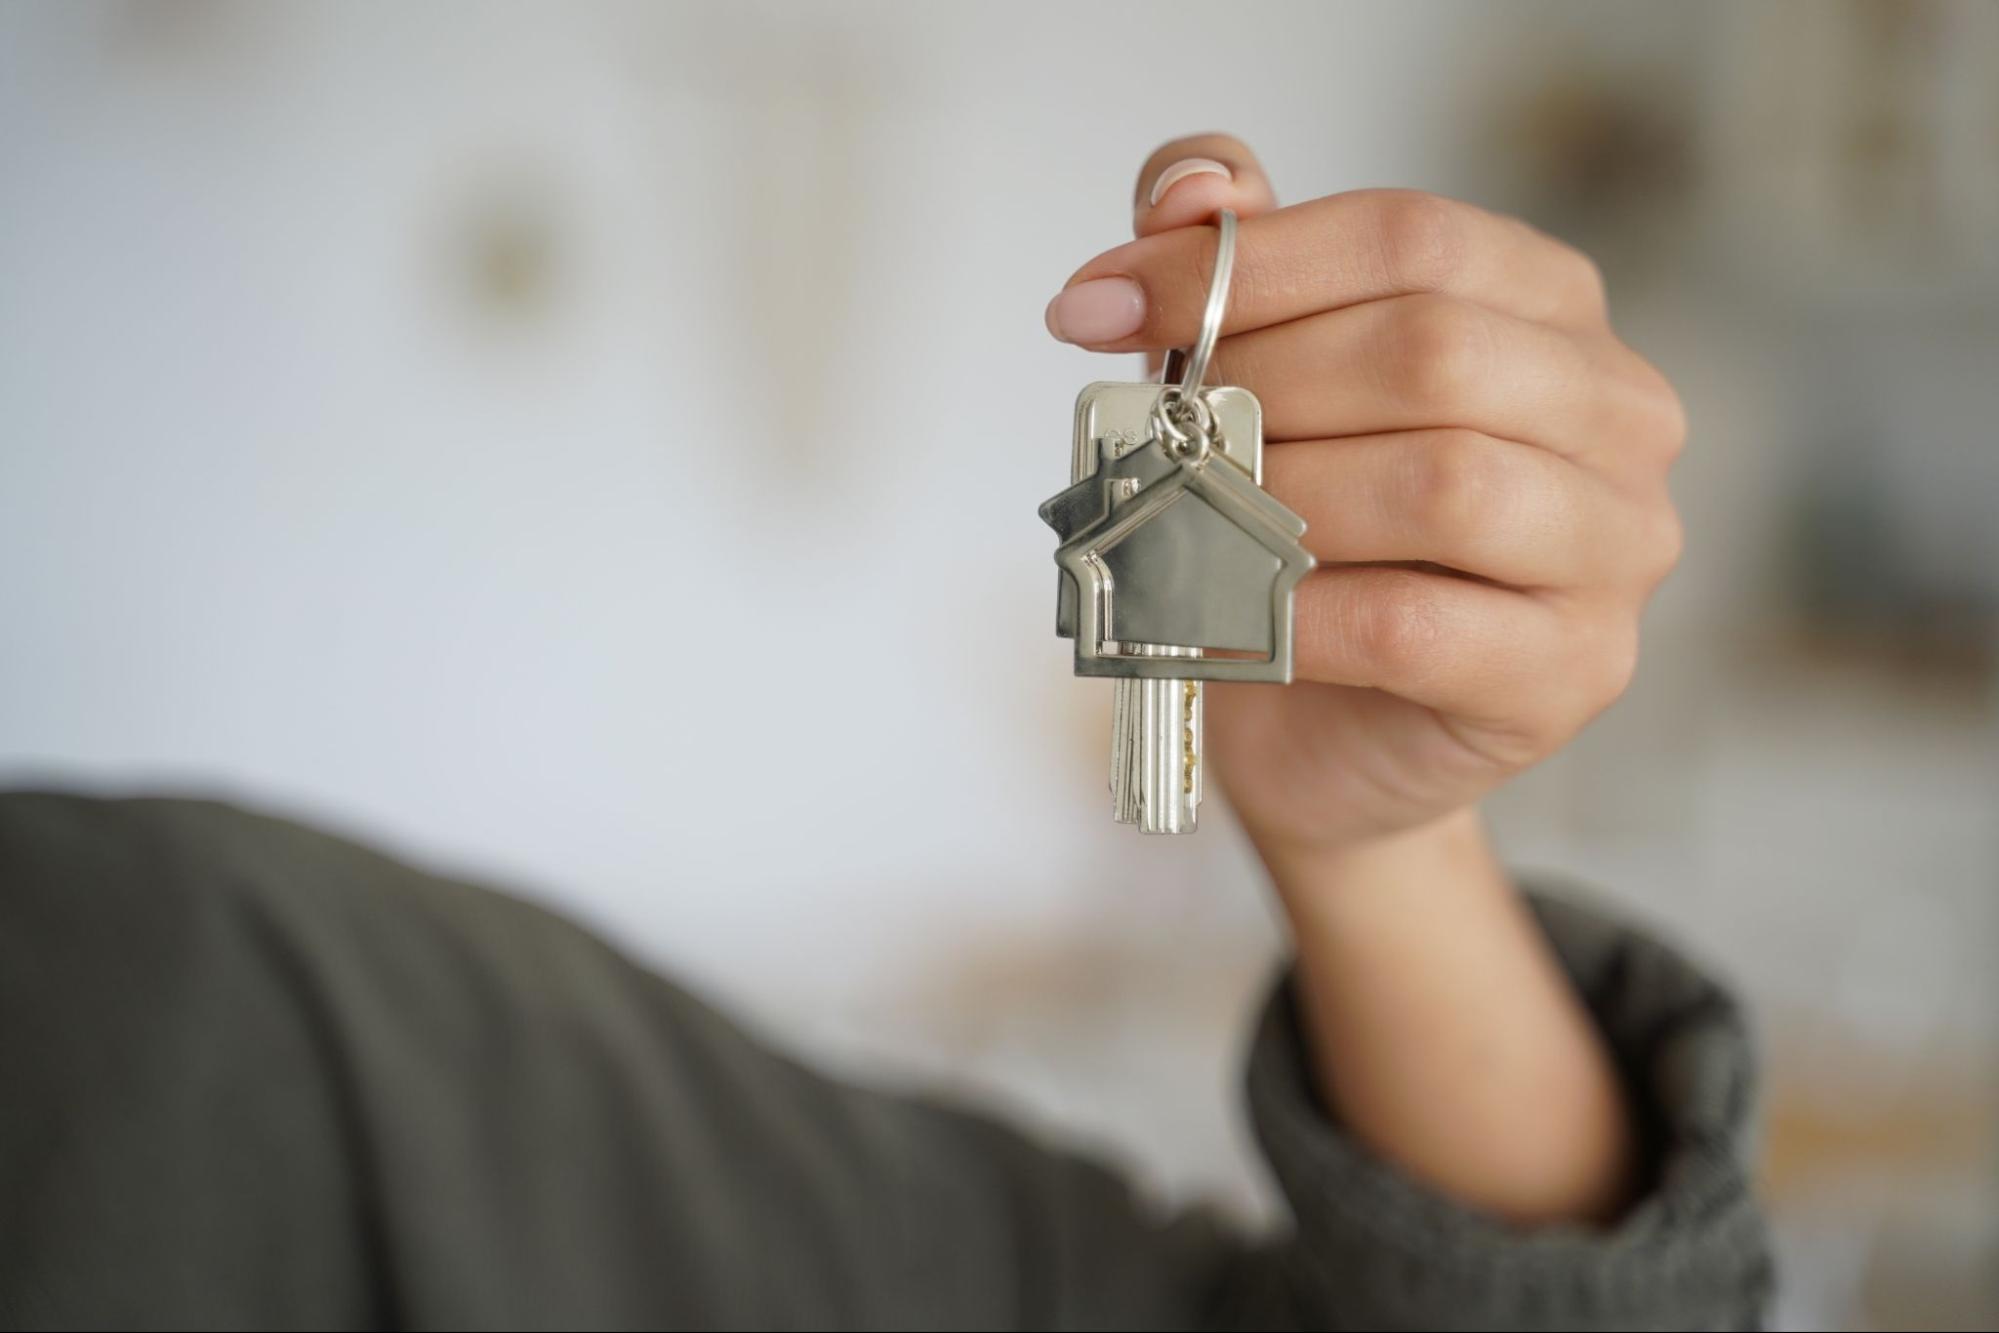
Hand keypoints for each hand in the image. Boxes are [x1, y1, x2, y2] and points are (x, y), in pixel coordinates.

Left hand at [1046, 134, 1684, 864]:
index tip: (1095, 306)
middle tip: (1154, 437)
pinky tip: (1220, 617)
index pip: (1408, 236)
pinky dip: (1293, 618)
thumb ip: (1233, 268)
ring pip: (1442, 485)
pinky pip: (1415, 625)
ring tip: (1186, 523)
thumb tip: (1190, 190)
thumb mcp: (1260, 386)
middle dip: (1259, 386)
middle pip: (1431, 351)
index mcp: (1548, 307)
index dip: (1240, 263)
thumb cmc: (1304, 545)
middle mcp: (1615, 412)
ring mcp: (1615, 546)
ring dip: (1280, 501)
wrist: (1328, 739)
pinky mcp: (1572, 670)